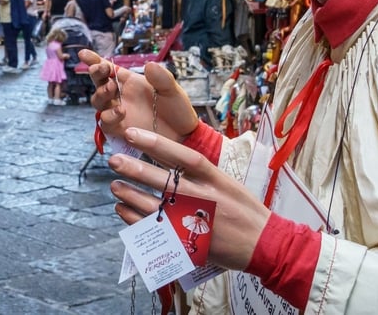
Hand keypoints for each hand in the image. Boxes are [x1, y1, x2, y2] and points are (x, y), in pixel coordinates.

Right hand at [80, 50, 198, 143]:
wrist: (183, 135)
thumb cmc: (177, 109)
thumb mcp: (172, 90)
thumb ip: (161, 77)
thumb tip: (149, 64)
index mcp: (130, 82)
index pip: (109, 69)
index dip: (95, 60)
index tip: (84, 54)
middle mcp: (121, 96)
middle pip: (99, 83)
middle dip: (96, 74)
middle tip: (101, 70)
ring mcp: (118, 112)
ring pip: (99, 102)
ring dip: (101, 94)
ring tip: (111, 88)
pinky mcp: (120, 129)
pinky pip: (106, 122)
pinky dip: (109, 116)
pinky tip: (121, 111)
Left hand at [110, 128, 270, 270]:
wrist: (263, 244)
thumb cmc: (245, 210)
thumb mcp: (228, 183)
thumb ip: (202, 174)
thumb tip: (171, 160)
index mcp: (216, 179)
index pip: (182, 156)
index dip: (156, 143)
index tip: (134, 134)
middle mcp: (204, 197)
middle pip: (163, 180)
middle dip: (136, 169)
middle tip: (114, 160)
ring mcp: (195, 222)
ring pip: (155, 207)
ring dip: (131, 195)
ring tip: (115, 186)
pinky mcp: (189, 243)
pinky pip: (155, 231)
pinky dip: (136, 220)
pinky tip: (124, 210)